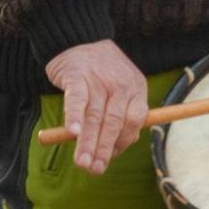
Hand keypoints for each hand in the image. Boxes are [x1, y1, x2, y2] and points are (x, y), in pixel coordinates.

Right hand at [43, 39, 147, 173]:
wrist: (79, 39)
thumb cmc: (101, 72)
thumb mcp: (121, 87)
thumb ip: (120, 115)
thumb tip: (111, 152)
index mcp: (136, 89)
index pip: (135, 122)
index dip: (122, 143)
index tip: (108, 157)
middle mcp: (121, 84)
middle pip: (114, 123)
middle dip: (104, 149)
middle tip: (95, 169)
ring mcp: (99, 79)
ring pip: (94, 116)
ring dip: (87, 142)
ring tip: (82, 163)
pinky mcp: (77, 75)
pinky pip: (76, 100)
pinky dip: (74, 117)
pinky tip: (71, 133)